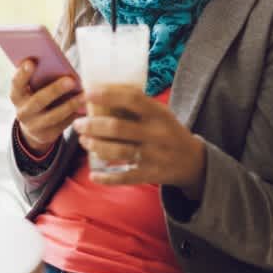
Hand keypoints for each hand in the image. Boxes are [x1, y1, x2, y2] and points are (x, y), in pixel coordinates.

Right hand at [10, 59, 85, 153]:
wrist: (35, 126)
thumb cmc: (38, 96)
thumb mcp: (35, 88)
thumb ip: (41, 77)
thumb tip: (60, 63)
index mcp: (17, 95)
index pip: (16, 83)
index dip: (23, 73)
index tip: (32, 61)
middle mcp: (22, 112)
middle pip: (38, 100)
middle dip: (55, 90)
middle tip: (71, 80)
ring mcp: (34, 126)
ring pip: (53, 116)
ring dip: (70, 105)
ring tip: (84, 95)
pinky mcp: (47, 135)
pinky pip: (63, 125)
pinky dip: (75, 115)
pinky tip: (86, 108)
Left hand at [73, 84, 206, 195]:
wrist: (193, 160)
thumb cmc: (170, 131)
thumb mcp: (162, 114)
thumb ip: (139, 106)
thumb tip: (104, 94)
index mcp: (160, 114)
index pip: (132, 100)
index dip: (108, 95)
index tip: (88, 94)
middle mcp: (157, 134)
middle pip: (118, 128)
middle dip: (92, 125)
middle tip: (78, 123)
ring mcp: (153, 156)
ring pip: (118, 152)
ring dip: (96, 146)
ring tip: (84, 141)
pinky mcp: (150, 174)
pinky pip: (124, 177)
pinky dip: (107, 177)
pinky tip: (93, 175)